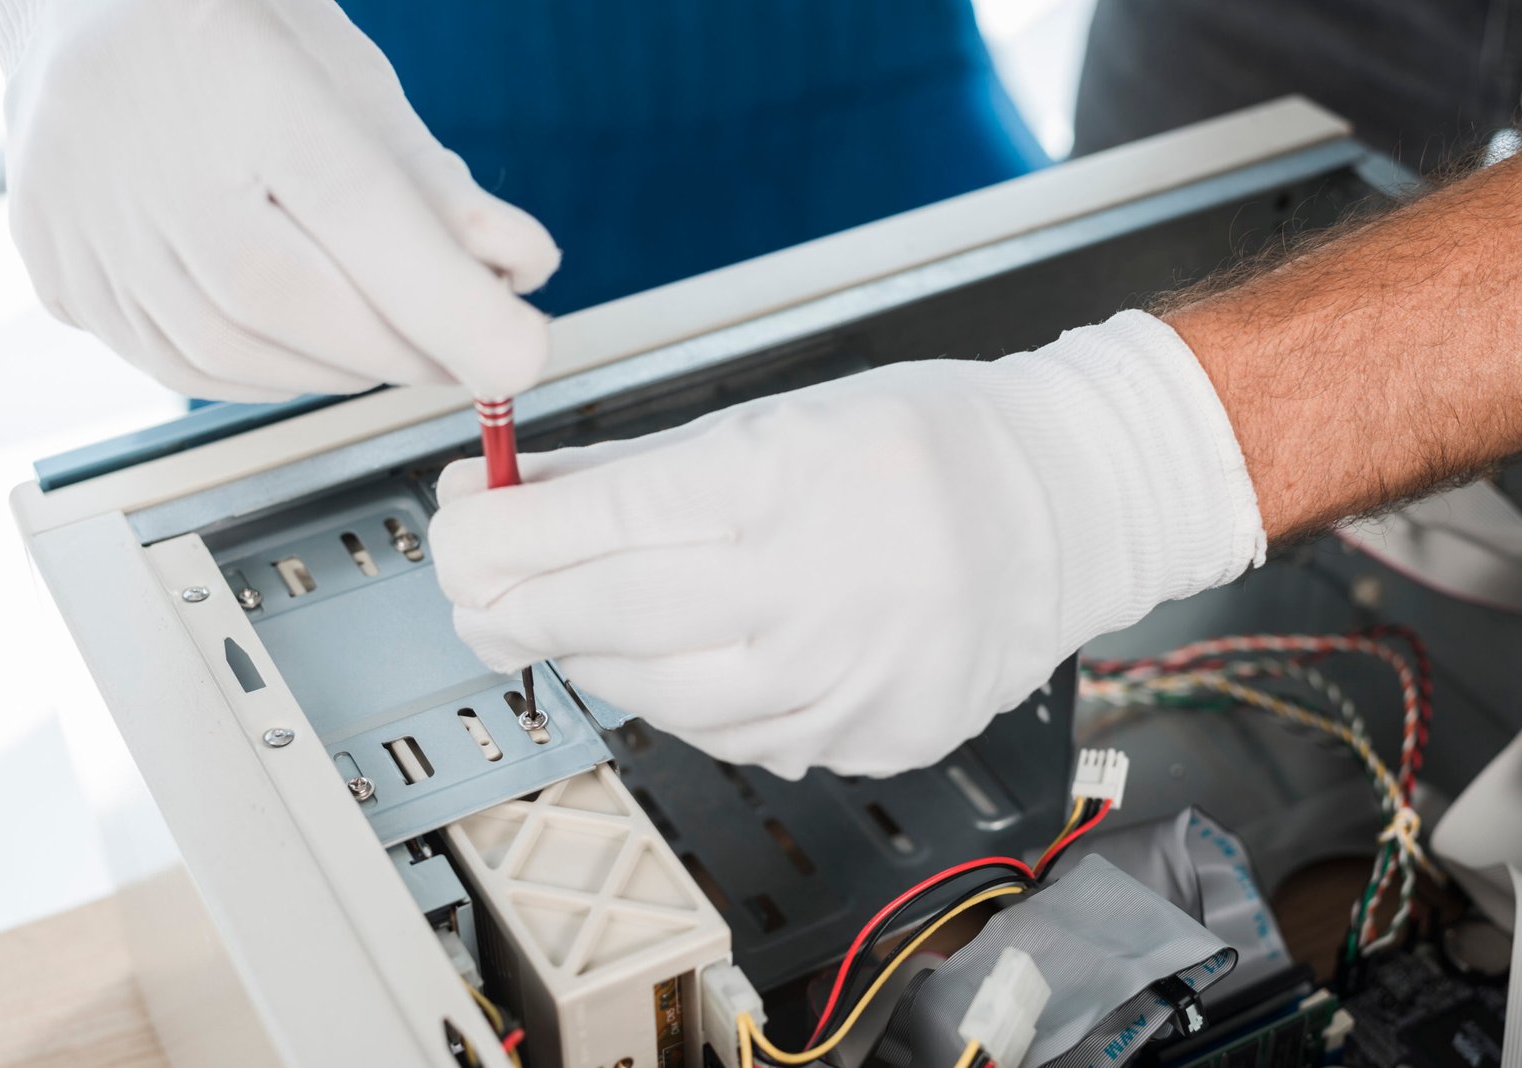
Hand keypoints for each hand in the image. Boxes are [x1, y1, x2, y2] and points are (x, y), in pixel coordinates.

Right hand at [0, 0, 556, 400]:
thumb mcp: (352, 81)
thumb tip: (522, 269)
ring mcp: (82, 219)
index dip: (451, 303)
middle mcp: (137, 148)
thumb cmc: (237, 37)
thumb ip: (437, 184)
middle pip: (292, 300)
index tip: (522, 354)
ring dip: (342, 367)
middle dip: (406, 347)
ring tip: (387, 333)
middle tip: (464, 347)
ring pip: (236, 352)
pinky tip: (306, 342)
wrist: (84, 13)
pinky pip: (182, 367)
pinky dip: (271, 374)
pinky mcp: (57, 274)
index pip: (357, 211)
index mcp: (234, 71)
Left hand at [429, 312, 1266, 778]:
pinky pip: (733, 737)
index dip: (505, 538)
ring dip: (593, 658)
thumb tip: (514, 490)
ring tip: (568, 620)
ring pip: (661, 697)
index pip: (608, 523)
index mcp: (795, 481)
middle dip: (518, 608)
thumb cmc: (929, 442)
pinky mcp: (868, 737)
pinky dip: (681, 700)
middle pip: (614, 621)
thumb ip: (639, 466)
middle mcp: (821, 590)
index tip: (455, 535)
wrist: (1067, 508)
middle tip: (475, 593)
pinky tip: (673, 660)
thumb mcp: (782, 417)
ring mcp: (849, 680)